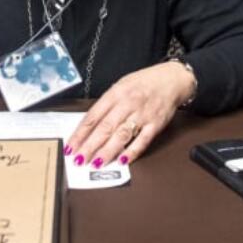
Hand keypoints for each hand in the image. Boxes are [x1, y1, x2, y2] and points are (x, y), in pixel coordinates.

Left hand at [64, 61, 195, 168]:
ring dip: (107, 151)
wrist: (172, 79)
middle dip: (90, 146)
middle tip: (79, 160)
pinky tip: (123, 160)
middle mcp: (128, 104)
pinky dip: (132, 151)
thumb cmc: (144, 83)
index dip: (80, 133)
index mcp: (116, 93)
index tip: (71, 147)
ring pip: (122, 135)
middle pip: (105, 128)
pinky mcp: (156, 124)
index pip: (93, 116)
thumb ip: (107, 105)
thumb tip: (89, 126)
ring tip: (96, 163)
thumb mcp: (121, 86)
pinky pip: (143, 140)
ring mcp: (143, 115)